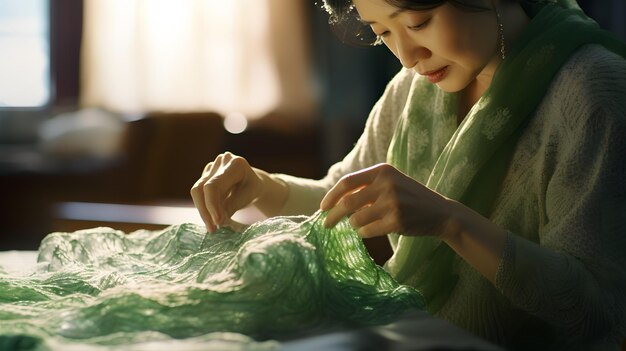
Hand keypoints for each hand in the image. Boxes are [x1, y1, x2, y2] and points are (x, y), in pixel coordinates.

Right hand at [190, 152, 262, 231]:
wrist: (251, 182)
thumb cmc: (252, 189)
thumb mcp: (249, 197)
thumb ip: (233, 206)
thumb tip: (217, 220)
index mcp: (235, 164)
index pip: (214, 186)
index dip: (212, 205)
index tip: (217, 222)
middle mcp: (221, 162)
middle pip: (201, 188)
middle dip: (205, 211)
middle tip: (212, 229)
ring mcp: (211, 167)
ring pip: (197, 192)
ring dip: (204, 211)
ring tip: (214, 226)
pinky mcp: (205, 174)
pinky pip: (199, 194)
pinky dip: (205, 207)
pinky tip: (214, 216)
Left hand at [320, 163, 455, 237]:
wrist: (440, 212)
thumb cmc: (409, 199)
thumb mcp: (390, 183)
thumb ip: (366, 187)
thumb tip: (334, 202)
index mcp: (383, 170)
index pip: (347, 182)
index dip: (331, 196)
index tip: (322, 208)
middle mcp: (387, 184)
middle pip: (347, 202)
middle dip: (332, 215)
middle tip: (325, 225)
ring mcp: (393, 203)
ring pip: (356, 219)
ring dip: (352, 225)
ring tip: (359, 225)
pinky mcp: (397, 221)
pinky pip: (367, 230)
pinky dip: (363, 233)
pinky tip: (369, 230)